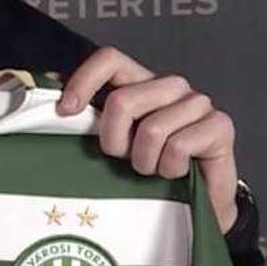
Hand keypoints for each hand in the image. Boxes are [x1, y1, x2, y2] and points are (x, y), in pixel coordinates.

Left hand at [56, 47, 238, 233]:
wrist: (198, 206)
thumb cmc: (150, 170)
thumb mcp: (113, 142)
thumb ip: (86, 115)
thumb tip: (45, 83)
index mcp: (140, 82)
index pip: (110, 59)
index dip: (84, 81)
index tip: (67, 111)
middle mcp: (170, 86)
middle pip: (123, 101)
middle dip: (114, 142)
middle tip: (124, 160)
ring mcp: (198, 103)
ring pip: (152, 129)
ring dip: (145, 161)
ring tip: (152, 169)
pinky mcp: (220, 126)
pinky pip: (179, 146)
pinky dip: (170, 169)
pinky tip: (177, 173)